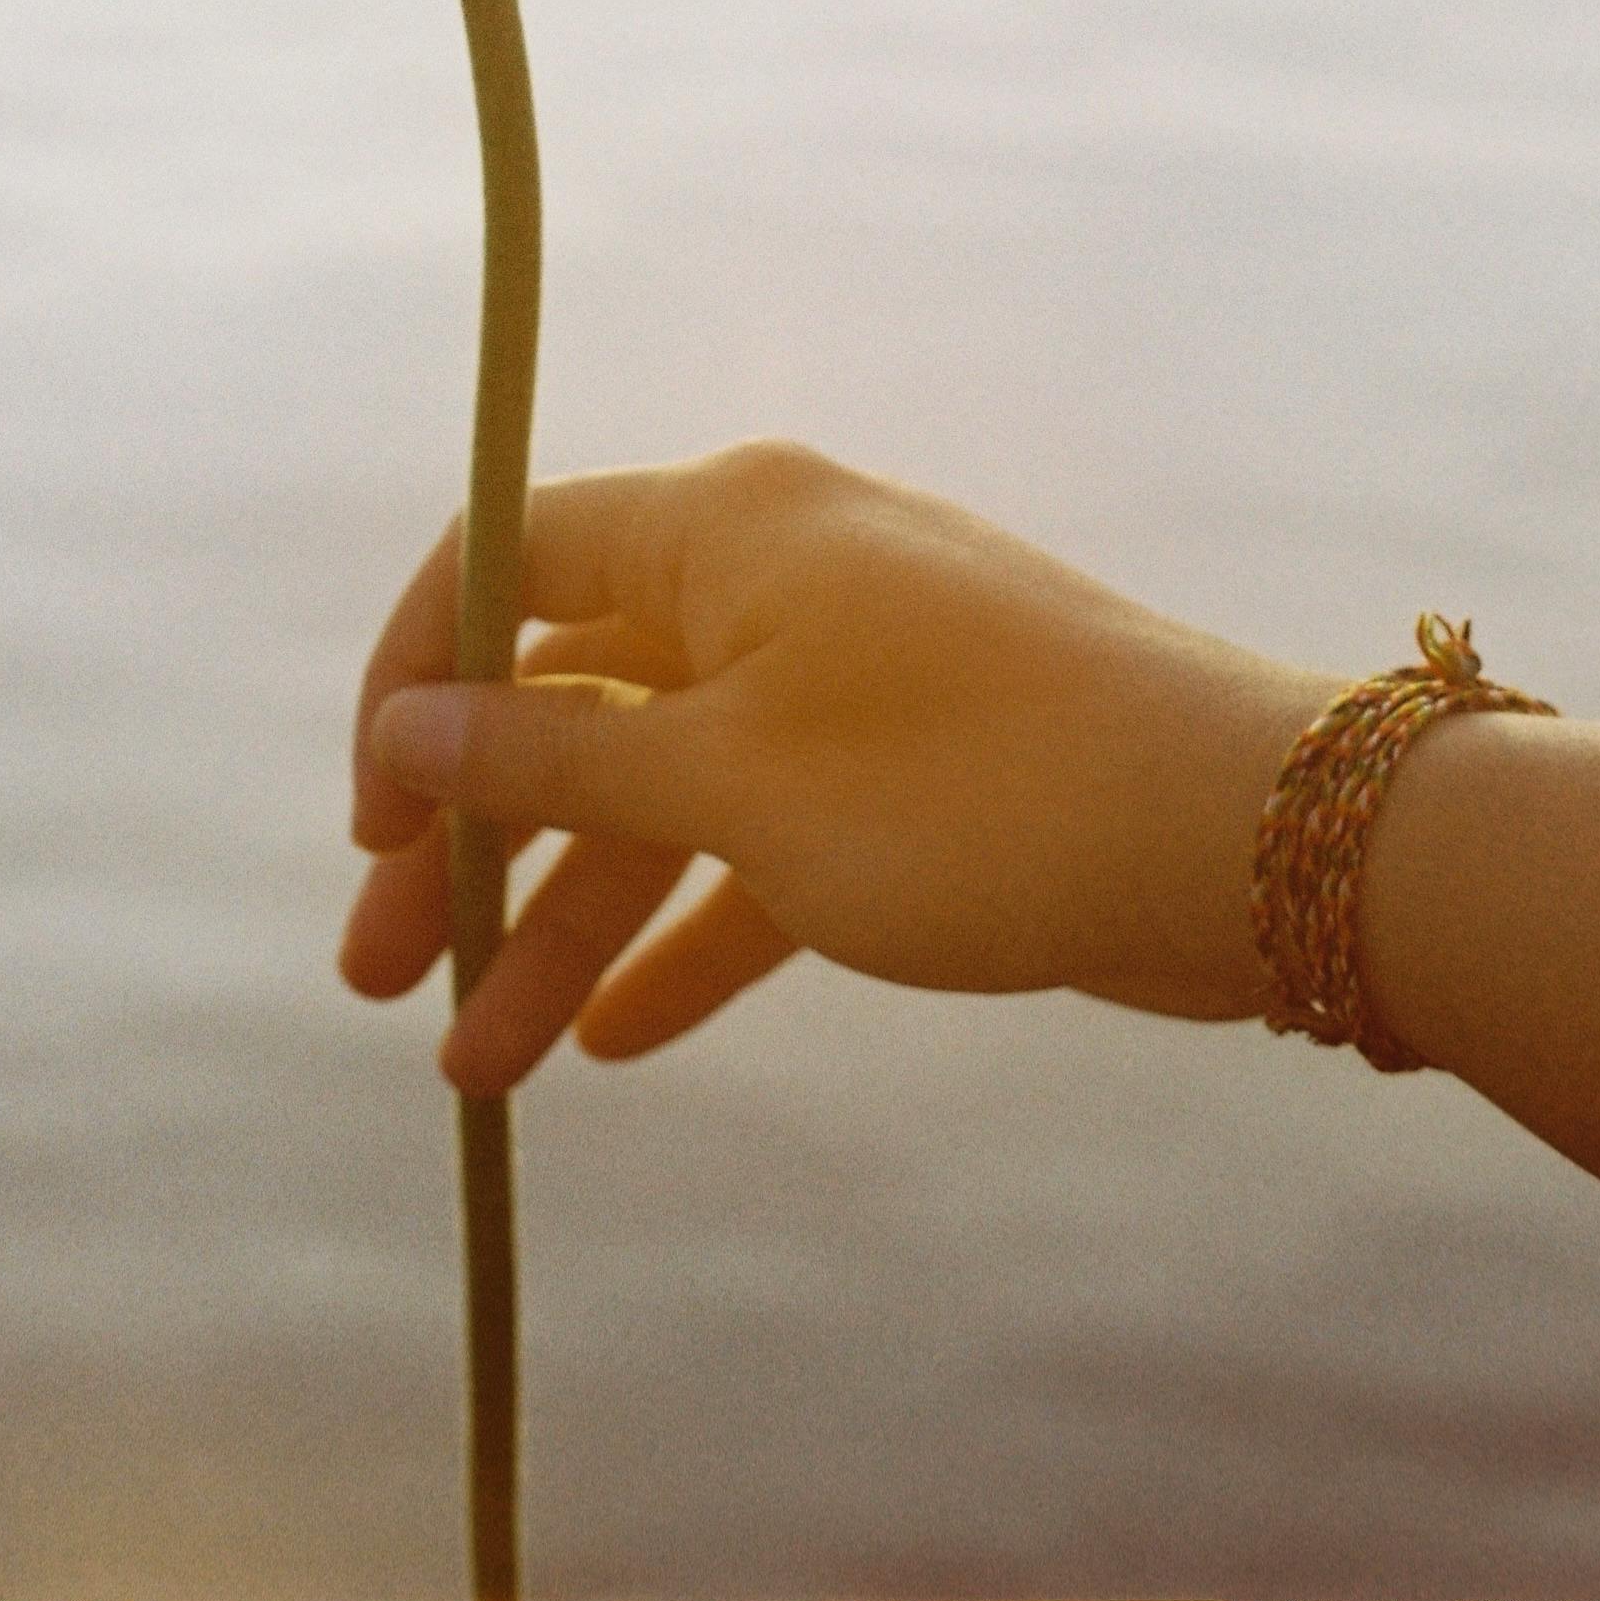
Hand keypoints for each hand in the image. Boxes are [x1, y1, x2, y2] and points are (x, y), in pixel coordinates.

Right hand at [341, 440, 1328, 1101]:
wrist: (1234, 836)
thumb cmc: (963, 788)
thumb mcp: (728, 783)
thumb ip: (553, 757)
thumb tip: (409, 723)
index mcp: (720, 525)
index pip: (509, 557)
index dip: (415, 678)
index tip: (365, 817)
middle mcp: (772, 573)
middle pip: (571, 696)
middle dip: (472, 843)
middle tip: (377, 983)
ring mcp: (846, 673)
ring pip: (662, 788)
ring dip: (569, 920)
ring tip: (483, 1074)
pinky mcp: (909, 773)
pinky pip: (760, 843)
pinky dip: (692, 934)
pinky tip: (618, 1043)